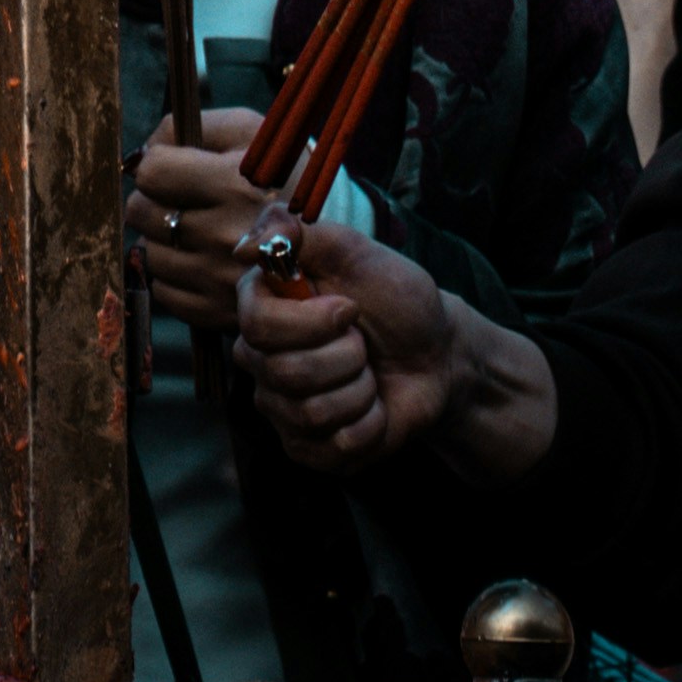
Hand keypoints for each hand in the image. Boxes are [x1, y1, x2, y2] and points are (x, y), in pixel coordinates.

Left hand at [124, 122, 289, 328]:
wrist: (326, 248)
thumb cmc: (279, 176)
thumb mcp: (248, 132)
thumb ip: (191, 127)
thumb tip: (143, 150)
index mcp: (231, 184)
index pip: (151, 173)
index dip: (154, 166)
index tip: (169, 168)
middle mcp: (221, 234)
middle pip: (141, 213)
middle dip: (152, 200)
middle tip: (178, 198)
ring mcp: (216, 278)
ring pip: (148, 252)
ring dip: (161, 238)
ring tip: (193, 228)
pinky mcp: (214, 311)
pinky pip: (162, 290)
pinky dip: (171, 273)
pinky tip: (196, 258)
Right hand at [229, 198, 526, 476]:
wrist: (435, 354)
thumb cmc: (392, 298)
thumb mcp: (353, 251)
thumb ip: (298, 232)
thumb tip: (245, 246)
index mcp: (263, 307)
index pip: (255, 325)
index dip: (308, 322)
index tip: (349, 308)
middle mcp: (262, 361)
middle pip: (284, 373)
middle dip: (346, 355)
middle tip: (364, 342)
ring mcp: (283, 410)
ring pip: (311, 413)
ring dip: (361, 389)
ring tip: (369, 372)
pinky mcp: (310, 450)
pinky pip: (336, 447)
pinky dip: (371, 424)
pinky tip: (375, 406)